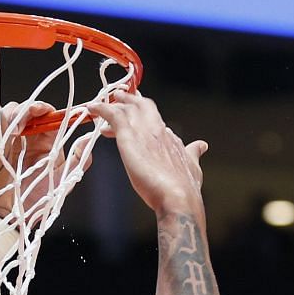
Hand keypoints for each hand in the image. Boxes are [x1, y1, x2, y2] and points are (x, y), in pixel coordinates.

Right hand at [0, 100, 87, 226]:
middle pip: (32, 111)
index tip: (61, 111)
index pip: (51, 118)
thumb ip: (79, 160)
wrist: (14, 214)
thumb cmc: (37, 201)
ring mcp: (13, 139)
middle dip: (34, 107)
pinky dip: (5, 120)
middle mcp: (30, 138)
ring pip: (15, 112)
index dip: (55, 111)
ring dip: (20, 112)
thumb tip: (89, 139)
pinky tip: (11, 130)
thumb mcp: (64, 180)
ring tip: (20, 122)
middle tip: (37, 112)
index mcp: (47, 143)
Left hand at [83, 90, 205, 215]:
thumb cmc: (185, 189)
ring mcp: (144, 131)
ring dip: (115, 103)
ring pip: (128, 107)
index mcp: (171, 138)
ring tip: (102, 103)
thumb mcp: (194, 167)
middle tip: (120, 97)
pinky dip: (102, 109)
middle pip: (144, 106)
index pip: (156, 119)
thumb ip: (194, 154)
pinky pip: (113, 115)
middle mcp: (159, 129)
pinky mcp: (130, 137)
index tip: (137, 117)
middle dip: (132, 100)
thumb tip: (201, 145)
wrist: (178, 197)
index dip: (145, 116)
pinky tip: (92, 108)